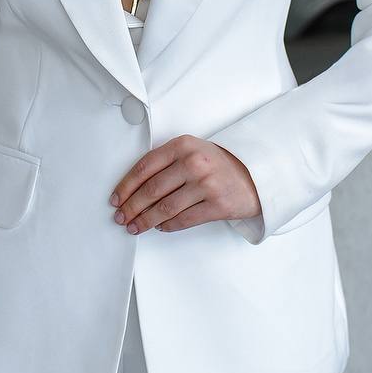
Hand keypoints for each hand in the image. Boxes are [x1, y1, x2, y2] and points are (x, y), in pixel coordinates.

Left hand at [109, 135, 261, 234]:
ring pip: (165, 208)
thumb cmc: (217, 163)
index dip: (126, 186)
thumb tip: (133, 188)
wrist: (255, 174)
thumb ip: (166, 162)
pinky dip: (167, 226)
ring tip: (135, 227)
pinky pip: (183, 220)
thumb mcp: (191, 151)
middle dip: (132, 207)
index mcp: (183, 145)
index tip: (116, 198)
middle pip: (152, 190)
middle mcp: (194, 163)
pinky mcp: (217, 205)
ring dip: (145, 221)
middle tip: (121, 217)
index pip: (145, 167)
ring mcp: (207, 184)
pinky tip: (159, 227)